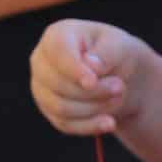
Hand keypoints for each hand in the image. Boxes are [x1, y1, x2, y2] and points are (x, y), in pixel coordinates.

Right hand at [30, 21, 151, 136]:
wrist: (117, 74)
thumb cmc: (115, 53)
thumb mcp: (120, 45)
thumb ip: (107, 53)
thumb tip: (91, 66)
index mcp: (56, 36)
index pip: (58, 52)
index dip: (74, 69)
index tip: (93, 82)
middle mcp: (41, 61)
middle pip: (59, 84)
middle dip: (93, 91)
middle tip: (120, 87)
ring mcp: (41, 87)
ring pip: (61, 108)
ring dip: (95, 108)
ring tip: (118, 98)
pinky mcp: (49, 110)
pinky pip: (65, 124)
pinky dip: (90, 125)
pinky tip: (109, 123)